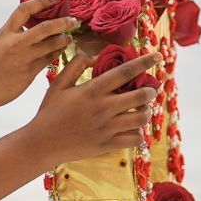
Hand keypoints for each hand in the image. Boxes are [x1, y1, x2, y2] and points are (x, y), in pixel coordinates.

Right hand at [0, 0, 78, 113]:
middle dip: (62, 22)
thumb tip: (38, 25)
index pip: (24, 10)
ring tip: (69, 37)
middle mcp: (16, 43)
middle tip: (73, 20)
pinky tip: (62, 49)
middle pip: (45, 27)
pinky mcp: (31, 71)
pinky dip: (58, 52)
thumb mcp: (0, 43)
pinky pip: (50, 58)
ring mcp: (24, 57)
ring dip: (64, 39)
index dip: (41, 1)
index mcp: (6, 32)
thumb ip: (16, 34)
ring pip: (52, 44)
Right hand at [23, 52, 162, 163]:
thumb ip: (75, 65)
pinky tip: (132, 128)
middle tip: (149, 89)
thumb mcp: (58, 85)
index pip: (125, 72)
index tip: (158, 56)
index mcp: (92, 90)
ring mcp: (107, 128)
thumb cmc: (49, 112)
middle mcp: (103, 108)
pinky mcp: (108, 144)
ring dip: (146, 111)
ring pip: (141, 118)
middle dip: (150, 90)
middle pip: (140, 95)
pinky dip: (138, 132)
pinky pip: (135, 138)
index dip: (144, 62)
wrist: (42, 144)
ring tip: (142, 109)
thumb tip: (95, 56)